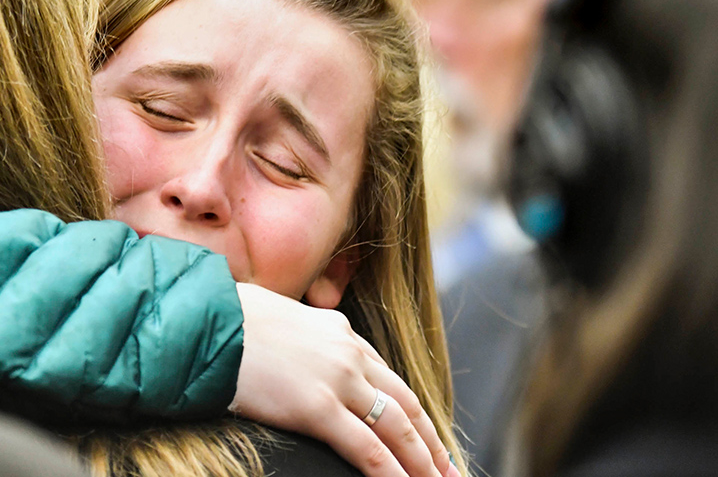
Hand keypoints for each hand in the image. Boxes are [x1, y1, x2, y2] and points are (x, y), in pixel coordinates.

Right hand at [232, 283, 459, 476]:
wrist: (206, 319)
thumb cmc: (231, 321)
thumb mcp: (281, 320)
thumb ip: (303, 341)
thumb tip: (299, 361)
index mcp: (341, 333)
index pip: (388, 377)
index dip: (411, 410)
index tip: (425, 433)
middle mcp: (350, 354)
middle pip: (404, 403)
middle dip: (430, 440)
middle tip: (448, 468)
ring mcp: (338, 380)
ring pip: (396, 427)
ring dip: (422, 461)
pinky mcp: (318, 406)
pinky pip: (368, 448)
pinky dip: (393, 472)